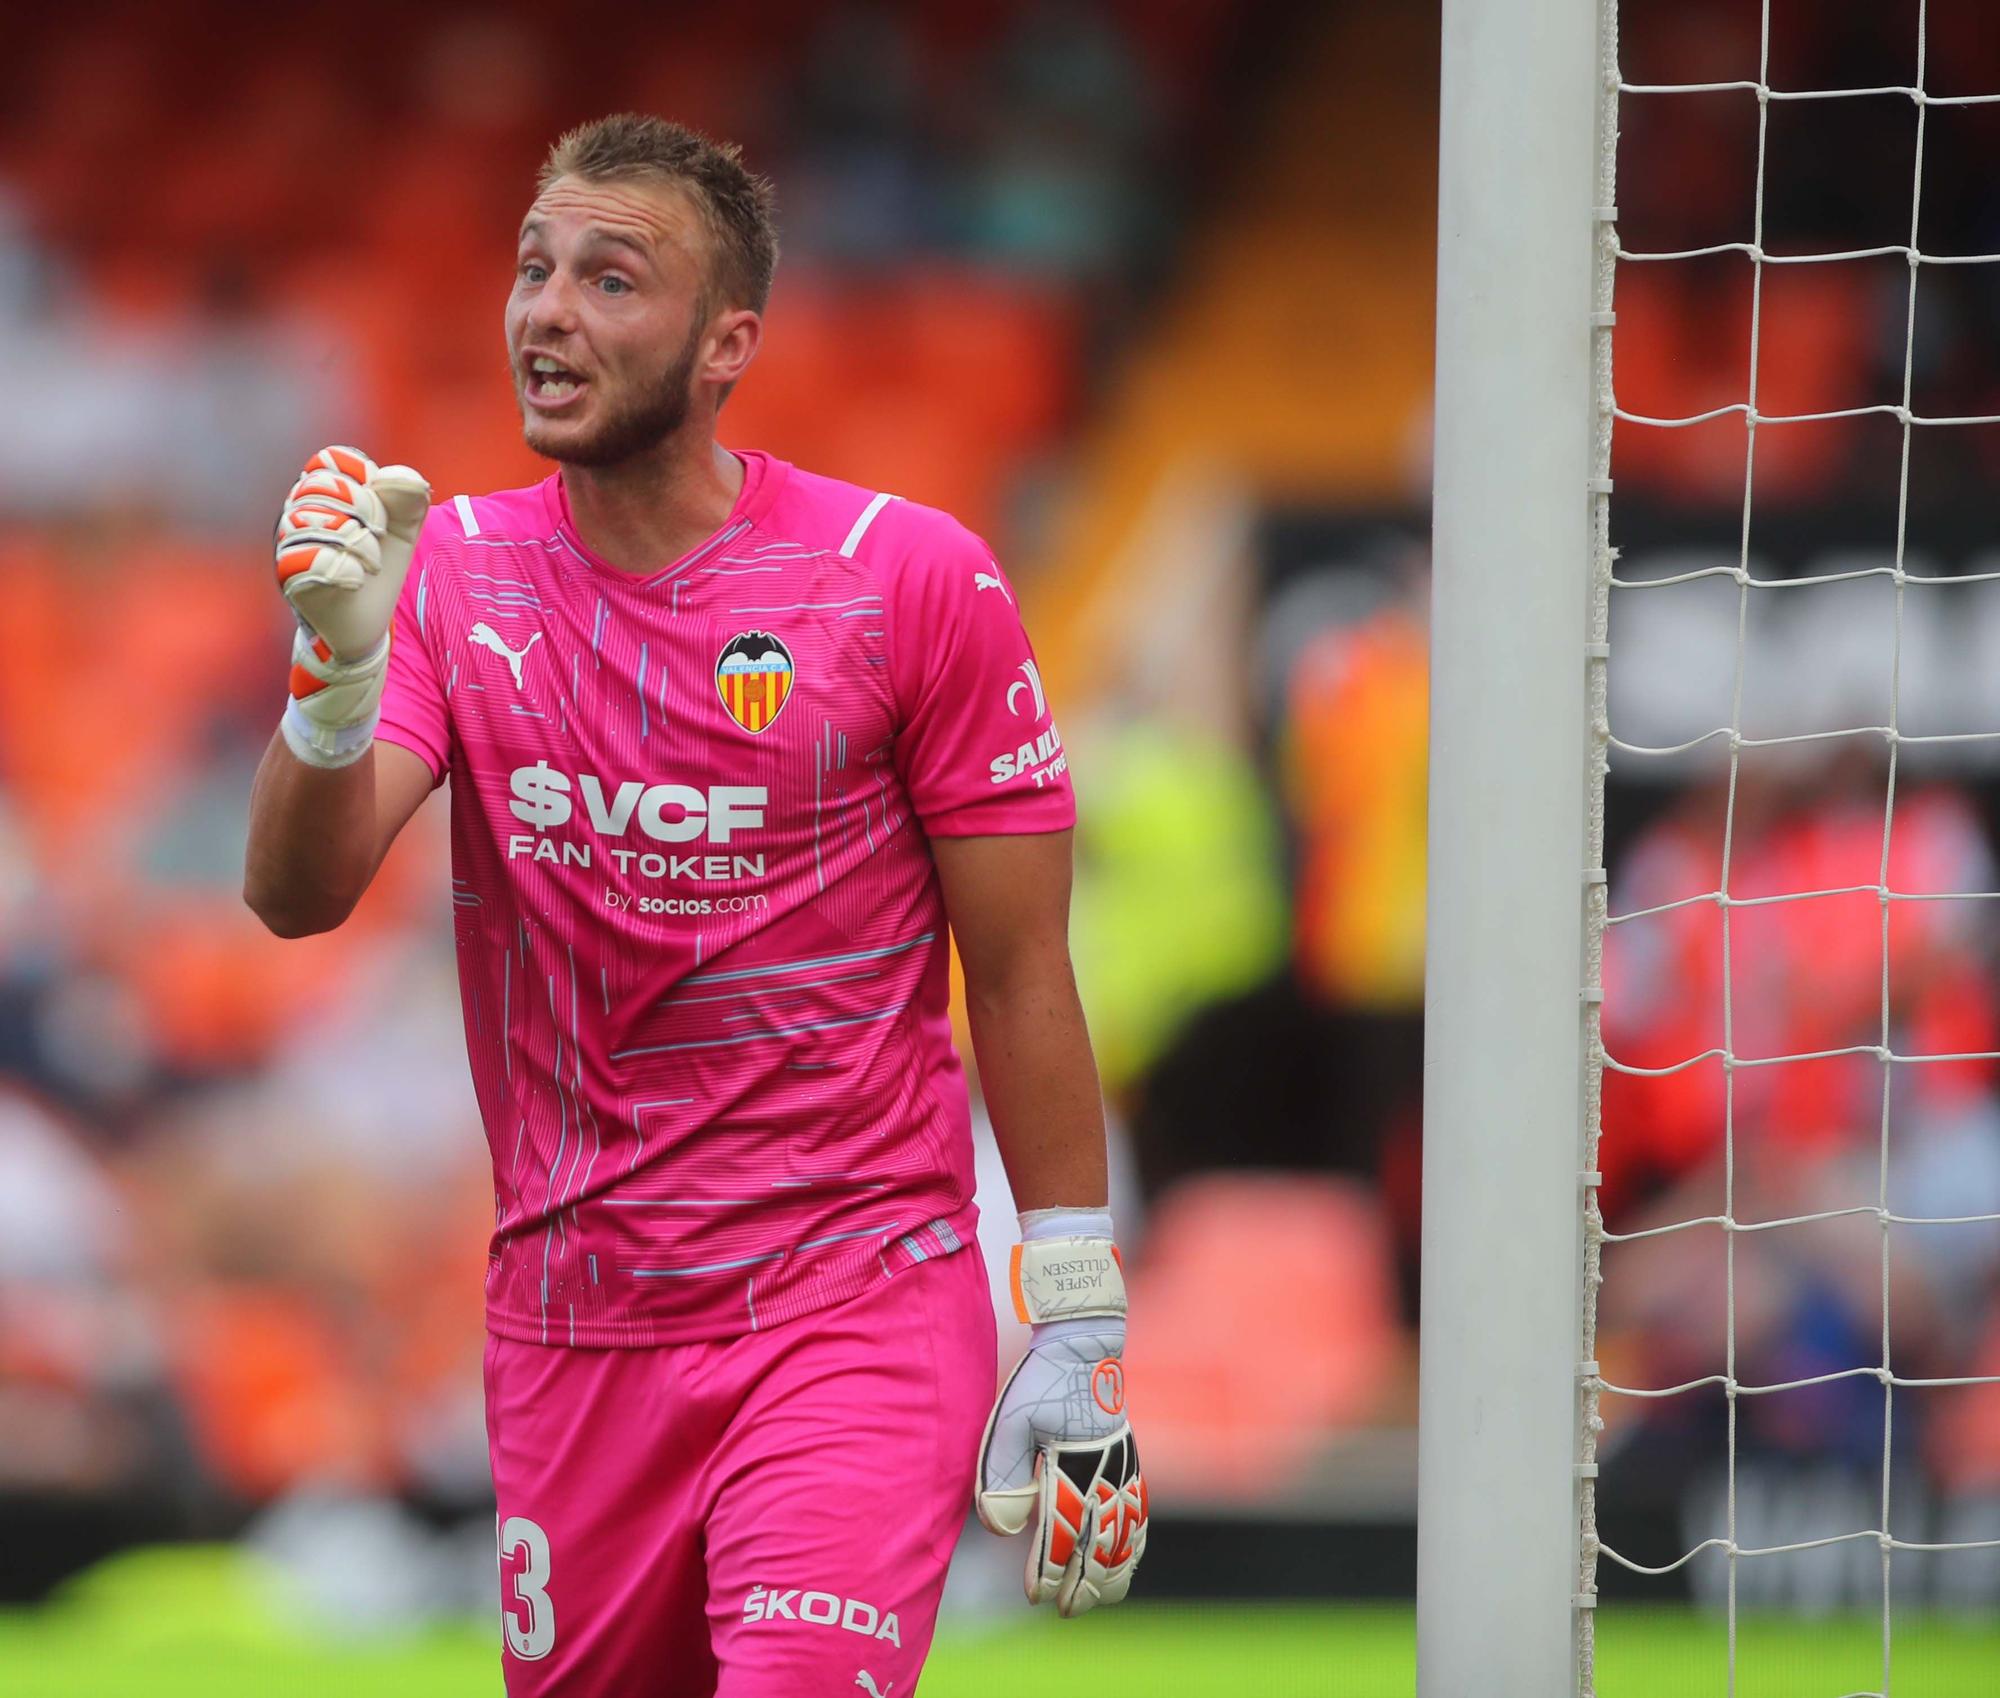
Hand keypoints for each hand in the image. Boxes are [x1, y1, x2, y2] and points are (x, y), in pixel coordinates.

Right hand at [272, 446, 429, 767]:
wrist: (368, 626)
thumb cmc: (379, 571)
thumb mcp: (404, 531)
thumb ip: (409, 498)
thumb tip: (400, 478)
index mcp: (322, 495)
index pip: (332, 460)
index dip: (366, 479)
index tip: (382, 511)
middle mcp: (297, 514)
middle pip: (323, 485)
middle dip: (367, 510)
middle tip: (379, 540)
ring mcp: (288, 544)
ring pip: (315, 520)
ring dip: (359, 543)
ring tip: (370, 564)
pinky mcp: (289, 579)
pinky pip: (308, 559)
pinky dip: (344, 569)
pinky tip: (356, 580)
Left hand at [976, 1229, 1147, 1615]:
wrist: (1084, 1342)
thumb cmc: (1041, 1380)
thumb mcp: (1010, 1421)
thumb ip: (1003, 1475)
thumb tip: (1003, 1530)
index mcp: (1071, 1467)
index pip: (1061, 1534)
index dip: (1049, 1570)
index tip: (1037, 1595)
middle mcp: (1102, 1473)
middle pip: (1098, 1544)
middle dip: (1083, 1583)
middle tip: (1066, 1610)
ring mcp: (1120, 1466)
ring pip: (1125, 1533)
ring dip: (1113, 1570)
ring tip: (1098, 1598)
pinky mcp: (1129, 1457)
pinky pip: (1140, 1509)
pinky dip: (1136, 1541)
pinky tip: (1130, 1559)